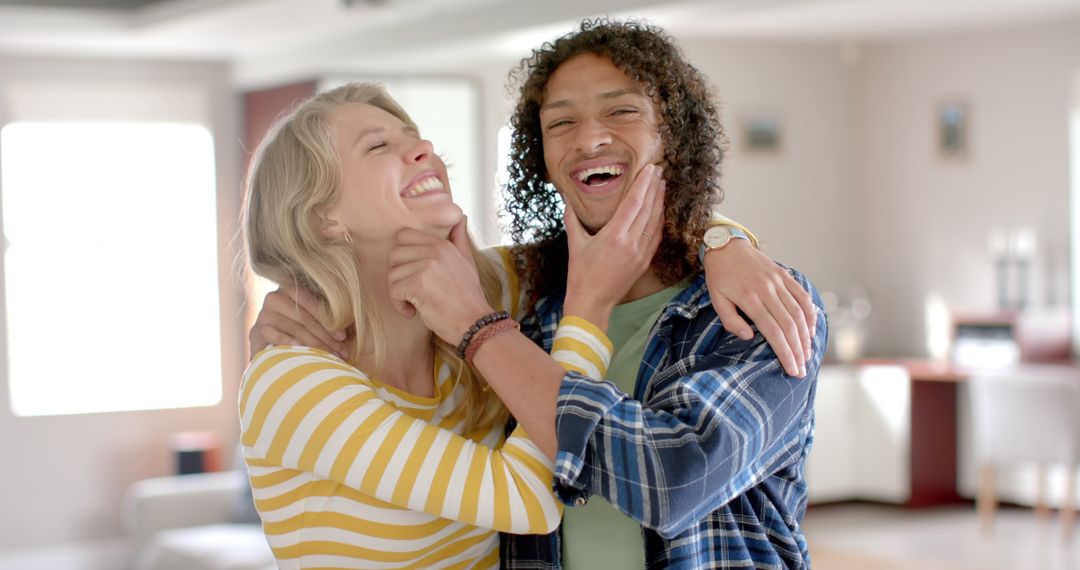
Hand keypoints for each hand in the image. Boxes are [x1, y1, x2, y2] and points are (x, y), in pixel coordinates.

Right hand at [248, 285, 347, 360]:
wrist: (270, 348)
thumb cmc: (299, 332)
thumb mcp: (311, 319)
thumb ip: (325, 315)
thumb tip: (347, 327)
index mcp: (290, 289)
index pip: (312, 302)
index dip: (329, 320)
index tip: (343, 337)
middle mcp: (275, 297)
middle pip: (305, 318)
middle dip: (325, 336)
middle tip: (340, 351)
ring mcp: (264, 314)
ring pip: (294, 328)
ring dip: (314, 344)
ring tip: (328, 356)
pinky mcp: (256, 330)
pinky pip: (274, 335)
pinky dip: (287, 341)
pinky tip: (299, 348)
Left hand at [387, 218, 494, 344]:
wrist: (475, 322)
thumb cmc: (468, 297)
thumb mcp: (467, 262)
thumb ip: (459, 239)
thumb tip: (460, 217)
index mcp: (442, 244)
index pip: (404, 236)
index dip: (403, 256)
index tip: (413, 273)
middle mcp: (435, 251)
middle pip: (394, 255)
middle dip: (398, 275)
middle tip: (411, 290)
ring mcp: (427, 266)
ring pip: (392, 274)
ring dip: (398, 293)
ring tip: (415, 303)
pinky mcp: (419, 284)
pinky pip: (393, 290)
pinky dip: (399, 305)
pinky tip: (412, 311)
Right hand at [563, 164, 664, 330]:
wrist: (592, 302)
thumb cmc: (580, 274)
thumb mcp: (575, 243)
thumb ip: (572, 219)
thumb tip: (567, 199)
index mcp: (614, 235)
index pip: (634, 202)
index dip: (643, 184)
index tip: (649, 168)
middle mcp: (631, 243)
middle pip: (648, 208)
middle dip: (654, 187)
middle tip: (658, 170)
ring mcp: (641, 253)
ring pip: (655, 221)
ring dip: (659, 201)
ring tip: (661, 184)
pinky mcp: (645, 261)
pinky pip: (656, 236)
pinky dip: (659, 220)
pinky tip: (660, 209)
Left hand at [703, 239, 816, 376]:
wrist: (726, 245)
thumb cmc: (719, 276)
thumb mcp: (716, 299)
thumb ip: (730, 321)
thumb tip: (749, 337)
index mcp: (749, 299)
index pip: (773, 332)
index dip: (784, 352)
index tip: (792, 369)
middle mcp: (767, 290)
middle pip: (789, 326)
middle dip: (798, 350)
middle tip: (803, 369)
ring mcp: (778, 281)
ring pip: (798, 313)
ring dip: (806, 336)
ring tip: (808, 355)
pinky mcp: (784, 275)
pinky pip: (802, 296)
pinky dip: (810, 313)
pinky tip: (812, 330)